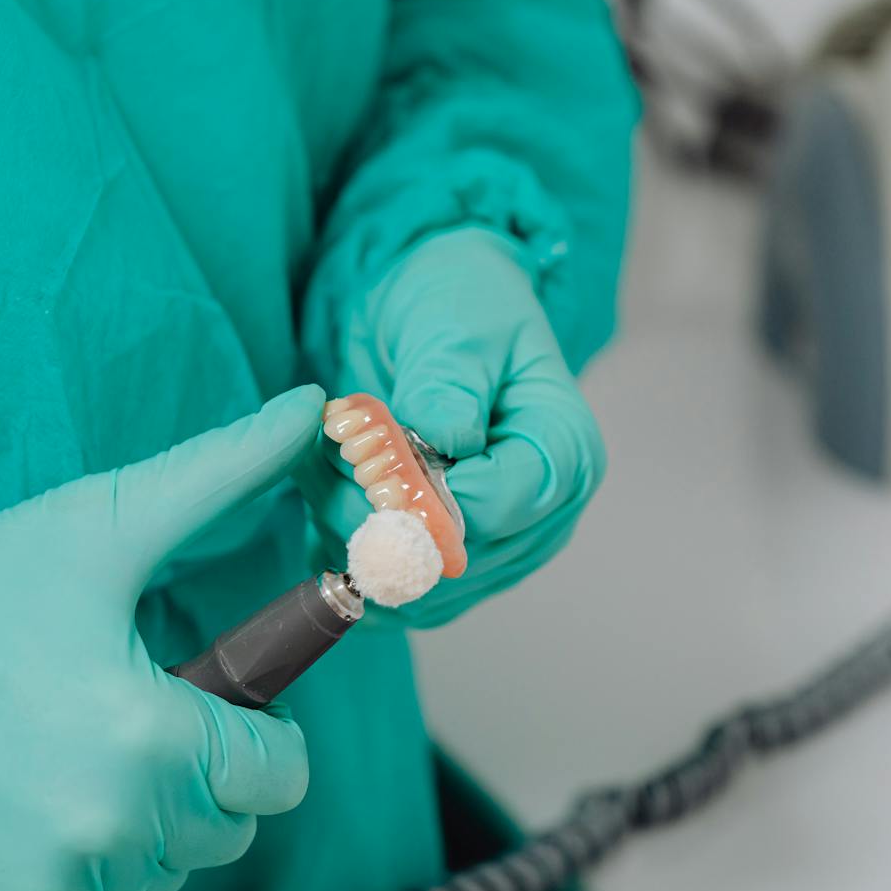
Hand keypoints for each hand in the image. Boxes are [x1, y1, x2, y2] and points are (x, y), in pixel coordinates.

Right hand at [0, 388, 322, 890]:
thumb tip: (306, 408)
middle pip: (225, 829)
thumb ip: (217, 473)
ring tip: (62, 755)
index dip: (256, 731)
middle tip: (120, 716)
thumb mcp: (97, 526)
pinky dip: (68, 874)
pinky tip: (17, 807)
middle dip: (198, 777)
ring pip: (159, 874)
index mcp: (153, 738)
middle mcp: (112, 832)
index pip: (282, 775)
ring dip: (135, 827)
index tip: (201, 698)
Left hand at [304, 229, 604, 626]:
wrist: (434, 314)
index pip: (498, 507)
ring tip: (325, 457)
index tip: (363, 458)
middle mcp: (542, 514)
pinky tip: (325, 487)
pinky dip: (343, 545)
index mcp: (565, 453)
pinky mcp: (445, 560)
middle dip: (373, 510)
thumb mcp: (456, 325)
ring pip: (410, 581)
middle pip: (450, 557)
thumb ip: (449, 382)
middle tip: (331, 449)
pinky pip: (388, 583)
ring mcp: (496, 547)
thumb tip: (444, 437)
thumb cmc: (462, 306)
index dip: (422, 496)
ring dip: (348, 527)